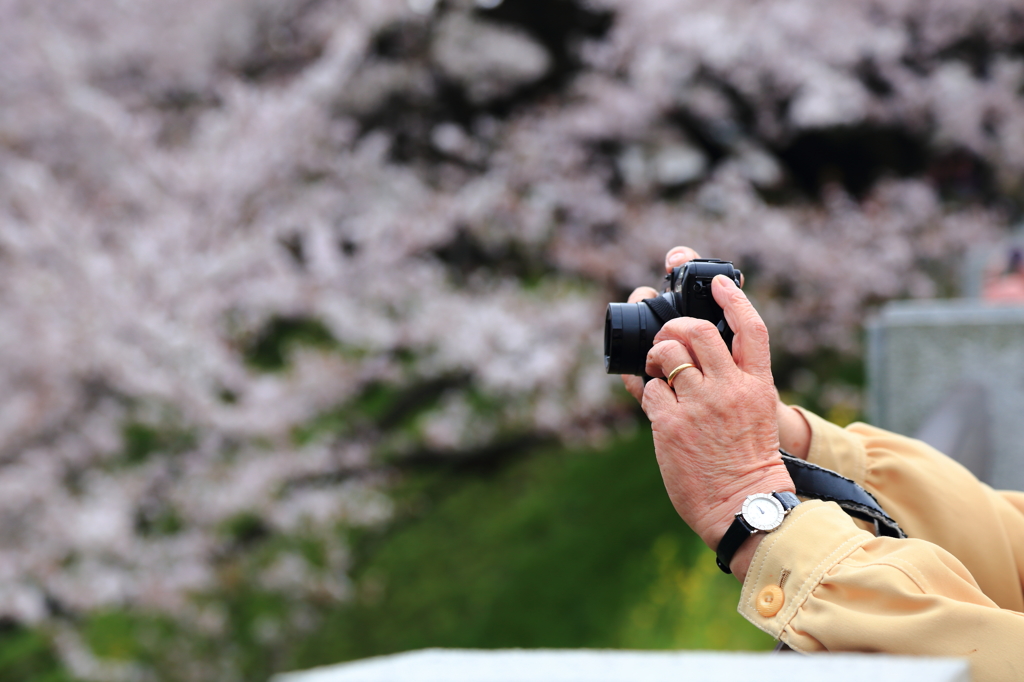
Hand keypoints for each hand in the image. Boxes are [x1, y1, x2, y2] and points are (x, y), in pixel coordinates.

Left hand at [641, 275, 793, 577]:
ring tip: (657, 372)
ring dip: (656, 357)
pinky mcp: (671, 424)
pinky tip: (659, 408)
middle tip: (666, 339)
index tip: (718, 283)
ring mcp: (699, 405)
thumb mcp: (755, 415)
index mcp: (757, 385)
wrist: (742, 507)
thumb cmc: (746, 464)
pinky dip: (649, 393)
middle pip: (698, 330)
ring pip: (667, 352)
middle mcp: (730, 389)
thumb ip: (733, 383)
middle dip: (675, 326)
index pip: (750, 328)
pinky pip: (650, 389)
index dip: (733, 298)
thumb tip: (694, 357)